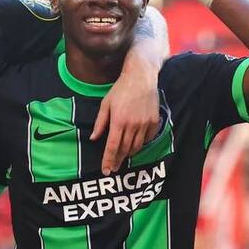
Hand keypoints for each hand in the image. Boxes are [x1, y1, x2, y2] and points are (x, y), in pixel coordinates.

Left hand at [91, 43, 161, 173]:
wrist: (141, 77)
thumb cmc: (120, 89)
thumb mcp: (105, 104)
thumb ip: (100, 123)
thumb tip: (93, 138)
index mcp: (118, 121)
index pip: (112, 146)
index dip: (108, 160)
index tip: (106, 171)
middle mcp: (132, 125)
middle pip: (124, 149)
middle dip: (118, 160)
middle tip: (114, 168)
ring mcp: (145, 124)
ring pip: (137, 146)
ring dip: (129, 154)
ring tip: (123, 157)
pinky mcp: (154, 122)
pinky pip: (148, 139)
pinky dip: (141, 144)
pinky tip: (136, 145)